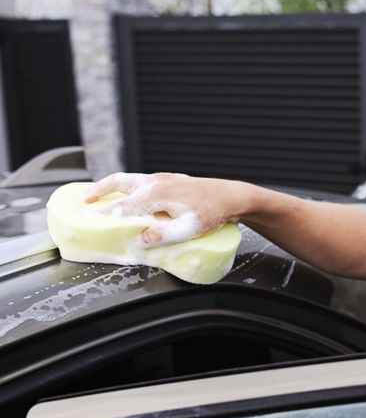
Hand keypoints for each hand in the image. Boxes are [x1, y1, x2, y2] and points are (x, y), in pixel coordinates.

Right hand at [83, 172, 237, 246]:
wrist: (231, 196)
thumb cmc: (212, 212)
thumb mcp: (189, 229)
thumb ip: (163, 235)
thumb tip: (139, 239)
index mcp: (155, 195)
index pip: (121, 206)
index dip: (103, 214)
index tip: (86, 219)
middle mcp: (155, 182)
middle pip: (118, 183)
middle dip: (98, 190)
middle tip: (83, 200)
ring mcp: (163, 178)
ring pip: (129, 179)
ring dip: (111, 186)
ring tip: (99, 194)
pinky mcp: (170, 179)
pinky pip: (141, 180)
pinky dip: (127, 186)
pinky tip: (129, 194)